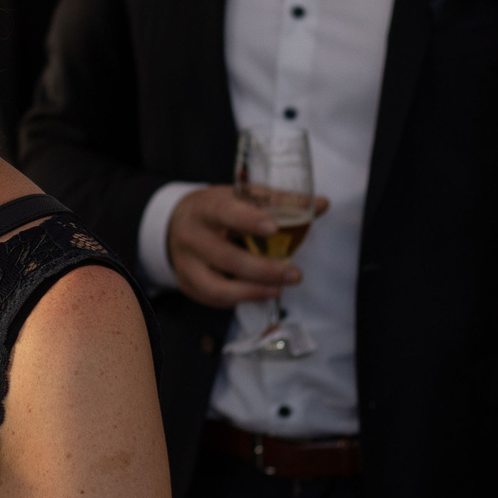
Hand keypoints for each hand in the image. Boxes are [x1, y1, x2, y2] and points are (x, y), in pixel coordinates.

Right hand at [164, 185, 329, 311]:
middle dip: (264, 269)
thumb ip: (280, 202)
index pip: (224, 212)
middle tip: (295, 274)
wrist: (174, 224)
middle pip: (225, 257)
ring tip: (278, 289)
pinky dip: (240, 299)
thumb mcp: (241, 198)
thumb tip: (322, 204)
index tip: (273, 228)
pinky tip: (260, 293)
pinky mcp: (188, 285)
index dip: (248, 220)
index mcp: (206, 207)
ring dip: (252, 291)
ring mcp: (186, 264)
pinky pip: (215, 299)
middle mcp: (191, 236)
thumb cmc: (218, 210)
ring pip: (217, 287)